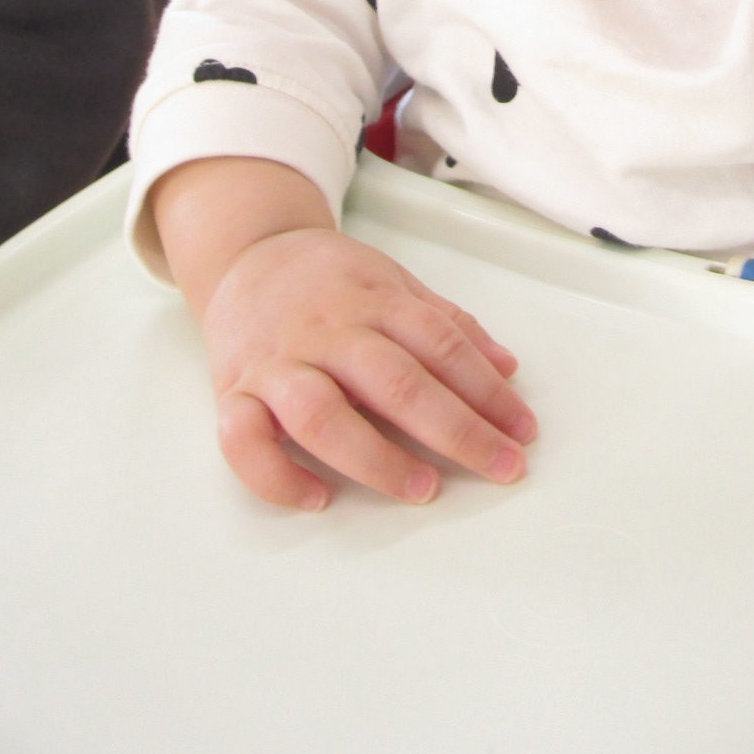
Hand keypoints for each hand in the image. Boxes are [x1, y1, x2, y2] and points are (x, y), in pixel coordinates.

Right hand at [201, 225, 535, 509]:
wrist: (245, 254)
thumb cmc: (329, 279)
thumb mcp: (394, 282)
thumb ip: (448, 324)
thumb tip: (507, 369)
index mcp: (372, 301)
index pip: (440, 344)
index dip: (487, 391)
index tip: (521, 431)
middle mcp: (326, 332)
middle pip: (394, 382)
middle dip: (454, 430)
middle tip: (499, 466)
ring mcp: (276, 363)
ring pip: (320, 415)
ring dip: (375, 457)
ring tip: (423, 487)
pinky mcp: (232, 391)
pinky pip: (243, 441)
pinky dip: (277, 476)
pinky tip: (318, 498)